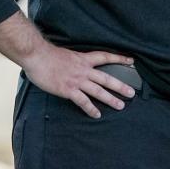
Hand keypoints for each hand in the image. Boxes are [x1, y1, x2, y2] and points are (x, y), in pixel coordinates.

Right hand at [21, 45, 135, 118]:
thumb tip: (76, 66)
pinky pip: (83, 101)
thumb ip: (74, 61)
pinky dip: (91, 109)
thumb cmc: (47, 54)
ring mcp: (77, 80)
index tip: (131, 60)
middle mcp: (83, 70)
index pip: (105, 57)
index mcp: (83, 59)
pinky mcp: (68, 90)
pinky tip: (97, 114)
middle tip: (132, 93)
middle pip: (106, 78)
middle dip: (120, 86)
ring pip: (98, 91)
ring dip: (110, 99)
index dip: (119, 58)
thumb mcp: (66, 54)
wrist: (37, 55)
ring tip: (121, 105)